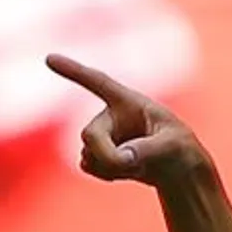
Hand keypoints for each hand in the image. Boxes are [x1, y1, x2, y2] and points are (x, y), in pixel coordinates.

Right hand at [46, 54, 208, 185]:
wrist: (177, 171)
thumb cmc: (181, 149)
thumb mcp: (173, 146)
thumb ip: (148, 149)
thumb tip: (122, 157)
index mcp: (130, 102)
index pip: (98, 83)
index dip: (74, 71)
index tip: (50, 57)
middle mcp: (111, 116)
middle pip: (89, 134)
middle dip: (106, 154)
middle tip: (129, 164)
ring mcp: (103, 135)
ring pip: (88, 154)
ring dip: (111, 166)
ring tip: (138, 164)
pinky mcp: (98, 154)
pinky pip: (89, 166)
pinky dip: (107, 173)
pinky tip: (126, 171)